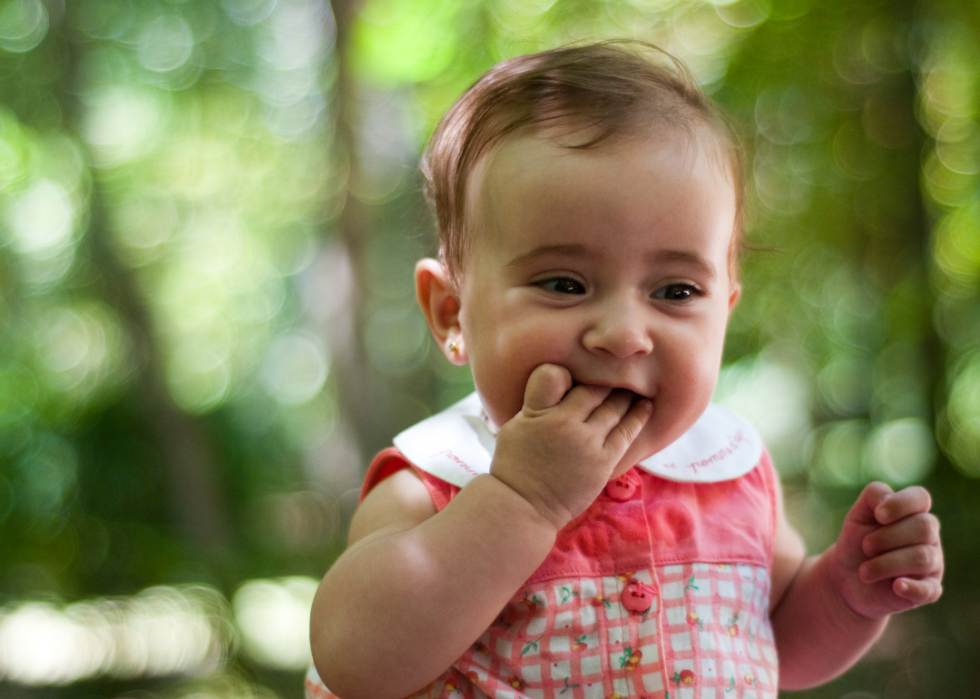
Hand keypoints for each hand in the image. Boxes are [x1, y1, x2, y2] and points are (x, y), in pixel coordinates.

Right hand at [489, 364, 651, 529]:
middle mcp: (565, 423)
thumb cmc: (516, 464)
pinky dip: (638, 417)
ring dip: (626, 394)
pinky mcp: (603, 462)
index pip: (557, 375)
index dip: (572, 369)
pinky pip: (626, 433)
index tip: (585, 364)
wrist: (525, 505)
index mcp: (540, 412)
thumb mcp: (515, 425)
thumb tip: (558, 378)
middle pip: (593, 389)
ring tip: (636, 383)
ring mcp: (587, 443)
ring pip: (614, 408)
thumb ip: (537, 401)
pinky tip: (646, 406)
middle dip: (606, 377)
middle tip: (620, 368)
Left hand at [830, 482, 942, 619]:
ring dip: (885, 563)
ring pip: (922, 557)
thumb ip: (873, 495)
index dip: (900, 504)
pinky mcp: (928, 590)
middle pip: (924, 527)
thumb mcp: (858, 514)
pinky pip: (929, 590)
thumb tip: (888, 497)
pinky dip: (912, 588)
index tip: (878, 515)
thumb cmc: (857, 541)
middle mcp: (929, 536)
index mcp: (914, 513)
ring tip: (864, 571)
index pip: (921, 498)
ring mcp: (932, 563)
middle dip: (888, 537)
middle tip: (865, 546)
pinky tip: (896, 586)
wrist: (848, 577)